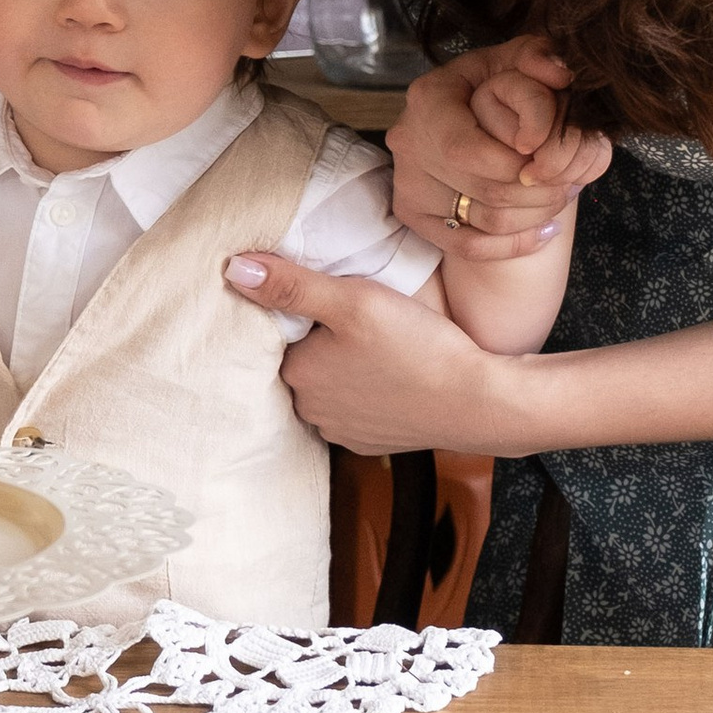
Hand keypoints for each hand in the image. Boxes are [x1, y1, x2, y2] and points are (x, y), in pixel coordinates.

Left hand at [227, 253, 537, 457]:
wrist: (479, 401)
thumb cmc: (416, 345)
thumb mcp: (353, 299)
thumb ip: (291, 284)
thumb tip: (233, 269)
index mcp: (297, 375)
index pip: (281, 333)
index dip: (305, 311)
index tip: (332, 297)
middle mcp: (310, 412)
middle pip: (304, 361)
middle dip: (323, 341)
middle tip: (361, 318)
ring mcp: (342, 432)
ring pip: (330, 387)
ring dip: (344, 368)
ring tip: (379, 345)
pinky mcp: (372, 444)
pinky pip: (356, 409)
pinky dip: (368, 392)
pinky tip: (392, 374)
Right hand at [392, 42, 610, 262]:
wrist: (459, 113)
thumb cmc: (492, 83)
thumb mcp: (513, 57)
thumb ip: (538, 56)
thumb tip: (558, 74)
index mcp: (428, 98)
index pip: (466, 148)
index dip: (514, 162)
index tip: (545, 157)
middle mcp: (409, 141)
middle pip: (486, 189)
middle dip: (539, 191)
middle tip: (569, 182)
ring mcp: (408, 182)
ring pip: (484, 220)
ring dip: (535, 214)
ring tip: (560, 197)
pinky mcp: (414, 214)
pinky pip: (469, 246)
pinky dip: (515, 243)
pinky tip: (544, 228)